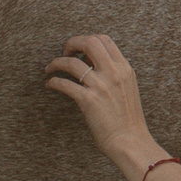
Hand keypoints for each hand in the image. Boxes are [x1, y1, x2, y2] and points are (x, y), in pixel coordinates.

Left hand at [46, 33, 160, 180]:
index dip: (87, 40)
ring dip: (56, 63)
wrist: (130, 141)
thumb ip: (114, 73)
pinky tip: (50, 85)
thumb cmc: (128, 119)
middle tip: (65, 53)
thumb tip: (90, 62)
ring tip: (50, 69)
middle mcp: (114, 73)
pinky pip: (64, 84)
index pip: (104, 40)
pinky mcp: (89, 101)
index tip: (79, 50)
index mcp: (125, 68)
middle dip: (72, 43)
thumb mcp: (127, 88)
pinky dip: (54, 82)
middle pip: (89, 42)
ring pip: (72, 63)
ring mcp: (101, 86)